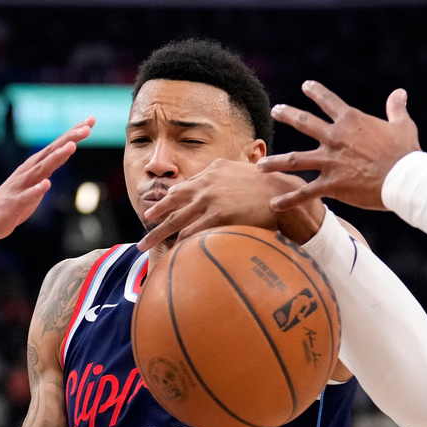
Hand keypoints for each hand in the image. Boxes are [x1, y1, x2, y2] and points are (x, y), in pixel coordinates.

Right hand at [0, 117, 94, 240]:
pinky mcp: (15, 203)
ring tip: (71, 147)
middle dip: (69, 139)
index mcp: (35, 166)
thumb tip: (65, 153)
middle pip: (52, 152)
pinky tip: (46, 185)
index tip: (90, 120)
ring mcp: (21, 186)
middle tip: (87, 128)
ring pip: (41, 170)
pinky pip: (27, 196)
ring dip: (56, 158)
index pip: (57, 146)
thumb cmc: (15, 202)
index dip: (73, 133)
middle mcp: (28, 171)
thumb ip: (49, 168)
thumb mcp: (36, 182)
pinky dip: (36, 190)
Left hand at [137, 159, 325, 250]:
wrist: (284, 193)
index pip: (181, 189)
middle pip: (171, 205)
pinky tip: (171, 255)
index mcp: (211, 172)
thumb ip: (225, 177)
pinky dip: (180, 246)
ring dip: (159, 237)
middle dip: (154, 221)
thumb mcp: (242, 171)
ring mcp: (209, 201)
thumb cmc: (269, 186)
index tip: (152, 212)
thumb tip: (216, 184)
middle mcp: (206, 185)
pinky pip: (191, 235)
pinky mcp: (217, 217)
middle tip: (142, 236)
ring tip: (146, 248)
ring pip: (176, 224)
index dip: (164, 202)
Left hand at [257, 81, 420, 211]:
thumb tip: (399, 93)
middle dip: (288, 115)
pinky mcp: (331, 184)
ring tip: (259, 165)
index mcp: (351, 121)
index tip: (305, 85)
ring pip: (296, 160)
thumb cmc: (405, 153)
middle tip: (275, 111)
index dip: (316, 92)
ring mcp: (330, 161)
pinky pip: (305, 193)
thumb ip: (396, 109)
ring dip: (276, 162)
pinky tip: (273, 205)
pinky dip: (289, 200)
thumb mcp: (402, 125)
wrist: (404, 179)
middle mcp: (335, 138)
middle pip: (305, 122)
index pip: (329, 102)